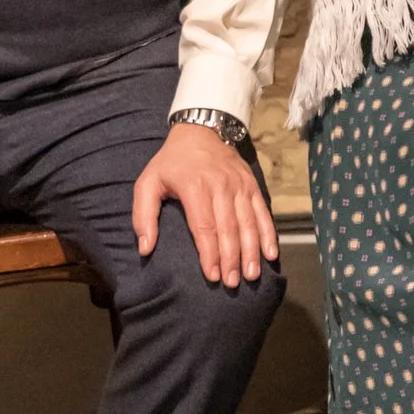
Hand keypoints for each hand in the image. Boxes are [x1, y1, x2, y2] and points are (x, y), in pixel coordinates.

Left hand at [133, 121, 277, 288]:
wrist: (201, 130)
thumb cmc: (171, 162)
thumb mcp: (148, 182)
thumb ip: (143, 215)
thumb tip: (145, 248)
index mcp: (195, 188)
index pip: (205, 227)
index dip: (209, 253)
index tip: (212, 276)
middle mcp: (221, 187)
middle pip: (229, 229)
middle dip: (231, 259)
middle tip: (231, 284)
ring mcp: (240, 186)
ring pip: (248, 223)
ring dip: (251, 251)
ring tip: (250, 276)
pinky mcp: (252, 186)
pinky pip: (262, 212)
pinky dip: (268, 234)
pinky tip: (270, 254)